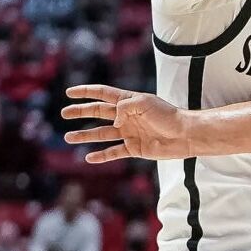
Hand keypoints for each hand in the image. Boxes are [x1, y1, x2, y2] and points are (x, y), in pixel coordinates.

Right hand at [61, 85, 188, 162]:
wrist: (185, 135)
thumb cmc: (167, 116)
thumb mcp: (144, 103)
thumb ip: (124, 108)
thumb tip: (113, 121)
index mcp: (128, 101)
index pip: (102, 94)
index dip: (86, 92)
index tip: (69, 92)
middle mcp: (126, 116)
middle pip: (98, 113)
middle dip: (81, 112)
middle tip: (64, 113)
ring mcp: (130, 133)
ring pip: (102, 133)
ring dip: (85, 135)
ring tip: (68, 137)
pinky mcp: (135, 148)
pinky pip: (114, 152)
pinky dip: (102, 155)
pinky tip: (89, 157)